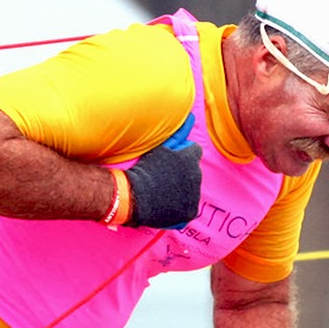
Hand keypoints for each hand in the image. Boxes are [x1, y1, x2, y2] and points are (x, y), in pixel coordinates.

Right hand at [123, 113, 201, 227]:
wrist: (133, 196)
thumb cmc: (141, 170)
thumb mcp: (158, 147)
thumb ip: (176, 132)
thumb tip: (192, 116)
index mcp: (190, 158)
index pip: (194, 152)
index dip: (182, 157)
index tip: (171, 163)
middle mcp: (196, 175)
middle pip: (193, 172)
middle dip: (183, 174)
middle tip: (164, 179)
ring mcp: (194, 195)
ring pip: (192, 190)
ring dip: (182, 190)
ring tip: (163, 193)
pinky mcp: (189, 211)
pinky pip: (189, 208)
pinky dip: (180, 208)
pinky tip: (167, 206)